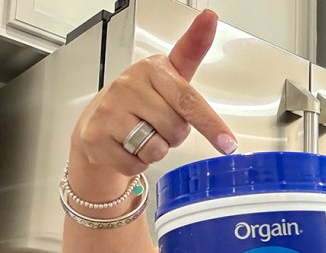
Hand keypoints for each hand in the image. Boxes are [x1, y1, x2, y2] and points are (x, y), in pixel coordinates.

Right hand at [68, 9, 236, 193]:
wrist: (98, 122)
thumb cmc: (142, 99)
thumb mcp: (169, 76)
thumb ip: (192, 51)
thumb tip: (210, 16)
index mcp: (151, 69)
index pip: (188, 100)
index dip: (210, 124)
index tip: (228, 143)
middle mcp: (128, 86)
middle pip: (176, 128)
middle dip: (174, 136)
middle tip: (159, 125)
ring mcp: (109, 111)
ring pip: (156, 147)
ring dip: (156, 150)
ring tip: (143, 135)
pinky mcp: (96, 137)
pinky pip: (136, 163)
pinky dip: (138, 162)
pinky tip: (127, 147)